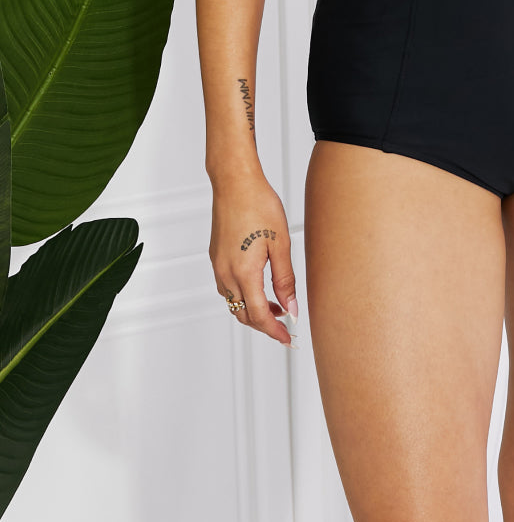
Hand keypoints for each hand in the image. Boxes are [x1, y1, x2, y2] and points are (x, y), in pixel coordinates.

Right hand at [209, 171, 297, 345]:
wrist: (235, 182)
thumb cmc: (259, 206)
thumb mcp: (280, 245)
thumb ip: (285, 280)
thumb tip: (290, 308)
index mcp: (244, 274)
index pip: (259, 316)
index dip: (275, 331)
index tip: (289, 339)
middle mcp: (226, 274)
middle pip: (244, 314)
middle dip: (265, 324)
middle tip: (286, 326)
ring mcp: (218, 266)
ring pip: (234, 302)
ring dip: (254, 309)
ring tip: (278, 305)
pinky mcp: (216, 257)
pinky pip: (228, 287)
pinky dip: (244, 295)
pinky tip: (260, 286)